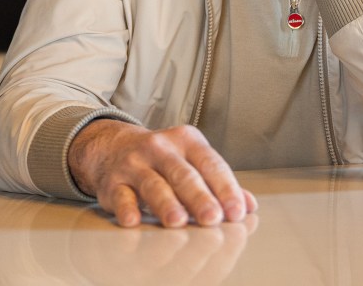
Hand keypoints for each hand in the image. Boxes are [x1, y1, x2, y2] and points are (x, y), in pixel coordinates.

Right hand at [68, 119, 257, 227]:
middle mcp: (161, 148)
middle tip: (213, 218)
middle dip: (199, 197)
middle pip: (183, 174)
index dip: (225, 188)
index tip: (237, 212)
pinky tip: (134, 220)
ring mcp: (135, 164)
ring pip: (153, 184)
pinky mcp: (113, 182)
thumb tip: (249, 205)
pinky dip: (127, 208)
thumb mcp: (192, 161)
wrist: (113, 148)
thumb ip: (220, 182)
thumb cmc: (163, 160)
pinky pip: (120, 195)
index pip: (211, 163)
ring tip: (178, 221)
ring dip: (166, 204)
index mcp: (188, 141)